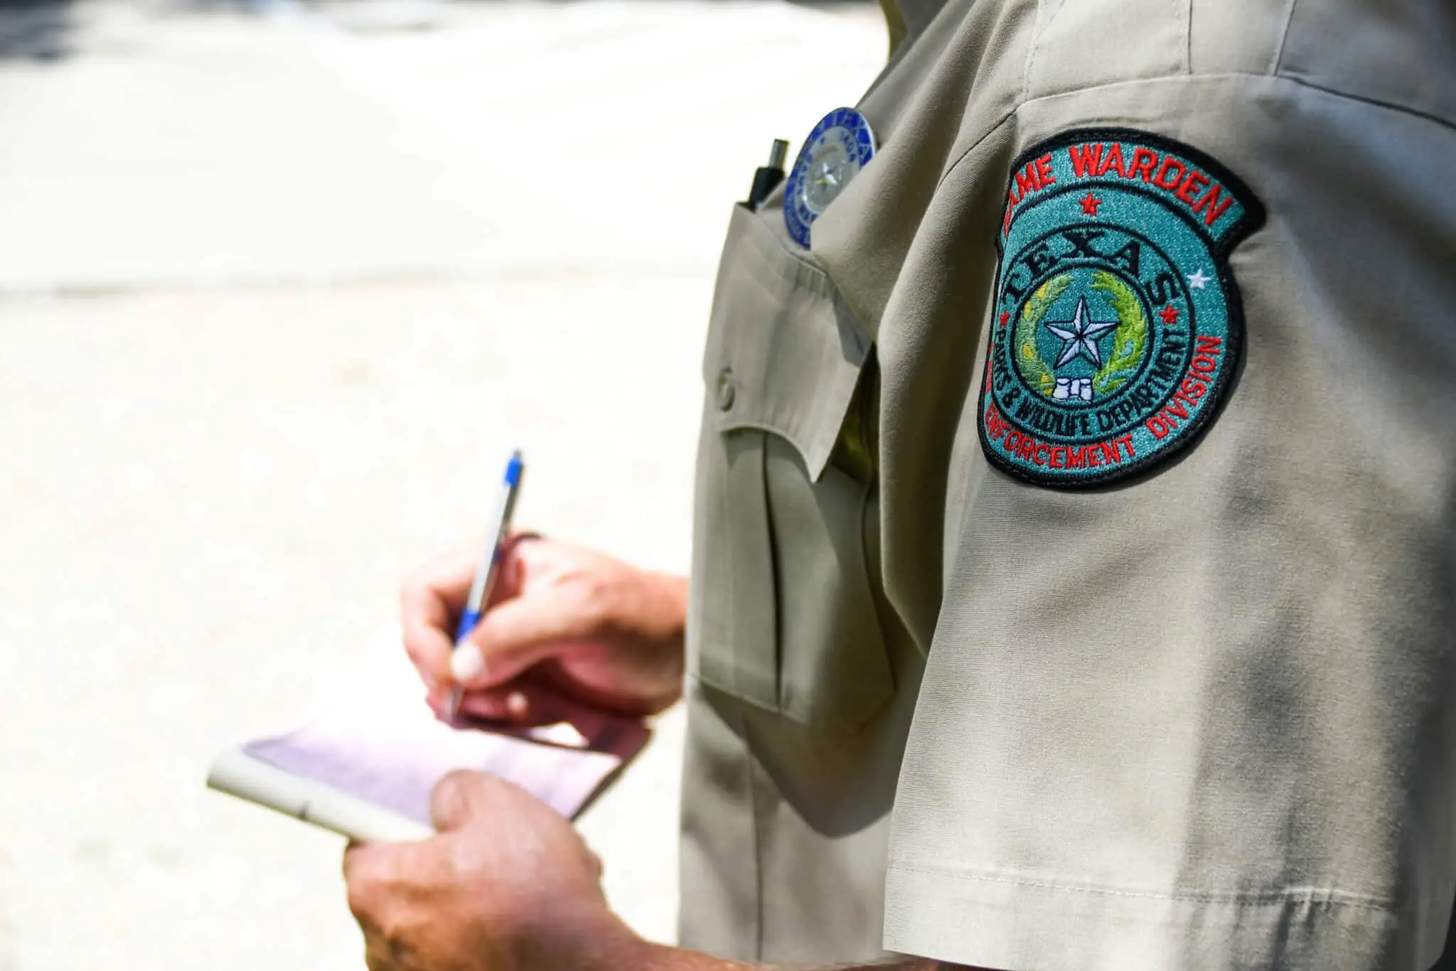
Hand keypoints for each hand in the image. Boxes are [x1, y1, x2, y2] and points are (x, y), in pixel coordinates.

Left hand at [343, 771, 645, 970]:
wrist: (578, 966)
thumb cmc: (531, 886)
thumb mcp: (495, 801)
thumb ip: (452, 790)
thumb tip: (441, 805)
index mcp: (376, 886)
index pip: (364, 843)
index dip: (405, 827)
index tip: (441, 828)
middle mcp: (379, 943)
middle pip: (405, 887)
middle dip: (449, 869)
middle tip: (499, 857)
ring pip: (438, 925)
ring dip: (474, 907)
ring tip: (531, 893)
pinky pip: (461, 956)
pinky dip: (491, 941)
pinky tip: (534, 927)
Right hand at [402, 535, 686, 722]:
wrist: (684, 657)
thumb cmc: (643, 619)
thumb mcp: (585, 615)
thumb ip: (518, 633)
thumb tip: (458, 669)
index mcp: (499, 564)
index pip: (422, 592)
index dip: (424, 638)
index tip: (452, 679)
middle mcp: (491, 602)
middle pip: (428, 644)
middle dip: (455, 682)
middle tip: (502, 701)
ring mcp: (502, 644)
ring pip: (452, 684)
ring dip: (482, 706)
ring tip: (531, 705)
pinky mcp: (517, 681)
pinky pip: (482, 709)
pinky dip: (502, 720)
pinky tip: (542, 712)